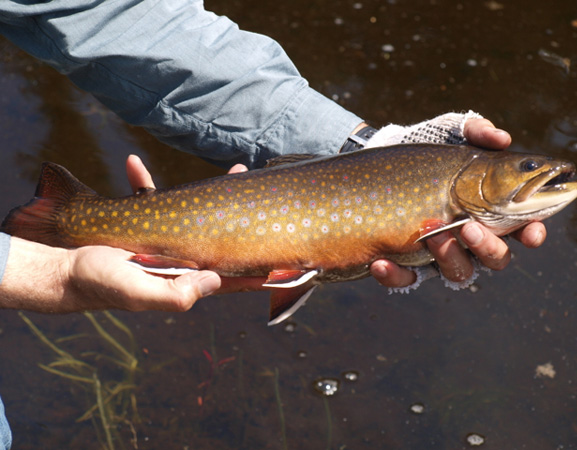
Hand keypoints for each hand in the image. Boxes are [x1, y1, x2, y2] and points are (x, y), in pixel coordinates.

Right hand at [0, 156, 265, 313]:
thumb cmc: (101, 285)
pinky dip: (145, 184)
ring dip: (215, 193)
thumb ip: (177, 293)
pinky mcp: (143, 228)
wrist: (64, 273)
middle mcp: (183, 261)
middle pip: (227, 237)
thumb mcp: (139, 293)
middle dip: (249, 216)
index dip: (263, 266)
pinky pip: (152, 200)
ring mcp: (166, 242)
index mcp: (188, 280)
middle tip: (270, 196)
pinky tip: (133, 165)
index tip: (291, 252)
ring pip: (200, 215)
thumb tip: (215, 280)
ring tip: (234, 169)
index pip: (235, 274)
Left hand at [371, 118, 546, 286]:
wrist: (377, 164)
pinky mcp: (407, 264)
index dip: (531, 232)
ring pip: (459, 272)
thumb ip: (475, 131)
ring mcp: (439, 254)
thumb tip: (500, 138)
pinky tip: (379, 262)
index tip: (531, 232)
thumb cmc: (423, 151)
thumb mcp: (446, 133)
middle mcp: (469, 238)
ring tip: (429, 232)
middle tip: (468, 225)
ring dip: (448, 256)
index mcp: (489, 210)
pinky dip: (395, 276)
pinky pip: (407, 280)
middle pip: (495, 258)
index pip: (521, 228)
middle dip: (487, 246)